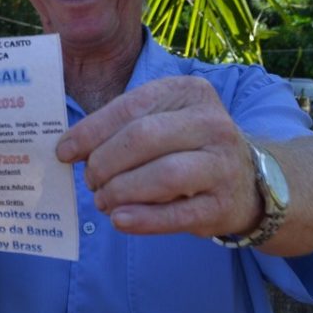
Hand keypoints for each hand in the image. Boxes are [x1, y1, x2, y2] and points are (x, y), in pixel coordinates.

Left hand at [55, 76, 261, 237]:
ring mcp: (223, 164)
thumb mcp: (160, 121)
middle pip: (143, 138)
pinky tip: (120, 220)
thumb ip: (118, 128)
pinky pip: (178, 214)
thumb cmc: (187, 146)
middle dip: (105, 162)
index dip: (91, 131)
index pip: (130, 107)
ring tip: (102, 200)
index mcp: (189, 92)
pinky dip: (144, 219)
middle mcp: (212, 123)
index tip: (64, 152)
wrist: (249, 182)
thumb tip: (67, 148)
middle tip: (90, 181)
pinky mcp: (225, 204)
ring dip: (121, 191)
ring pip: (163, 175)